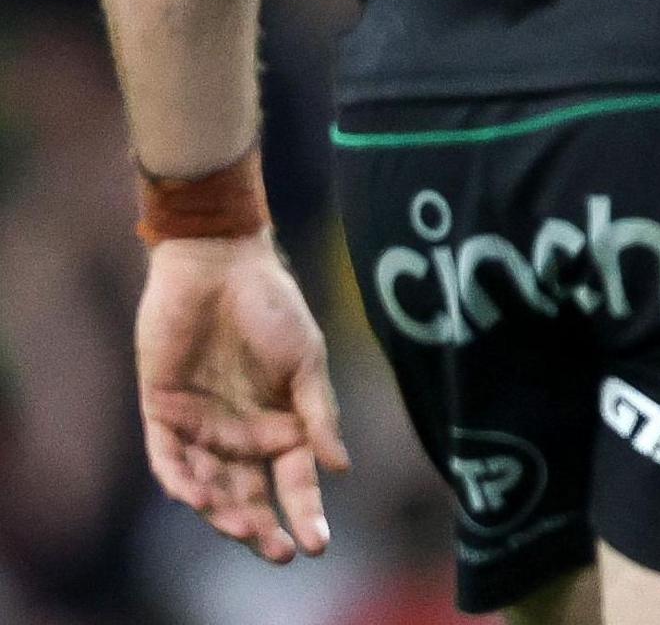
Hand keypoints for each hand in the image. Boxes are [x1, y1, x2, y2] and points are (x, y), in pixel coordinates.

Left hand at [137, 233, 348, 562]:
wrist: (218, 264)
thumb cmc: (273, 306)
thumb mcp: (307, 360)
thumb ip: (318, 413)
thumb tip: (340, 467)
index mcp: (282, 423)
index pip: (294, 480)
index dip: (306, 512)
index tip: (318, 542)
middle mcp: (240, 432)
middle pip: (248, 494)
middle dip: (260, 528)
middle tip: (277, 552)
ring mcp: (200, 424)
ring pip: (208, 485)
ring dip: (222, 512)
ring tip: (240, 527)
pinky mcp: (162, 410)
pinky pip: (167, 458)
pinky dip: (179, 480)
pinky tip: (195, 497)